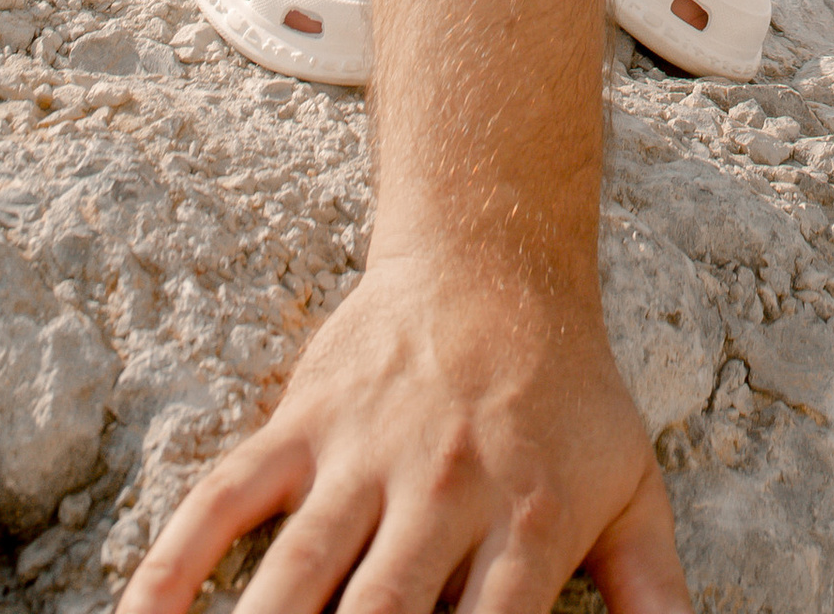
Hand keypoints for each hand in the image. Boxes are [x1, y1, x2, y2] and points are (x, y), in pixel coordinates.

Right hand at [118, 251, 690, 613]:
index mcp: (530, 519)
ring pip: (296, 569)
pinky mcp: (303, 420)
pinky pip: (224, 496)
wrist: (495, 254)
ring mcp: (365, 452)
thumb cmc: (569, 394)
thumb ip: (657, 593)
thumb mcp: (633, 484)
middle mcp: (444, 488)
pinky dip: (176, 563)